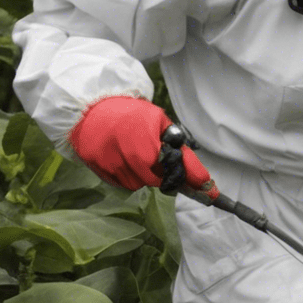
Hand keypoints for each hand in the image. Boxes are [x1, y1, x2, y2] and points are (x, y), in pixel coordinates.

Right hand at [68, 96, 216, 197]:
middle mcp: (129, 154)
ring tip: (137, 156)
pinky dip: (128, 177)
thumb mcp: (158, 120)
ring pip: (139, 184)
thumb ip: (176, 143)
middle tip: (159, 160)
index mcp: (147, 139)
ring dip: (144, 176)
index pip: (174, 165)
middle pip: (157, 179)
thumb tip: (195, 170)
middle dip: (163, 174)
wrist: (93, 111)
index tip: (209, 191)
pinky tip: (124, 160)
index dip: (193, 178)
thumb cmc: (131, 114)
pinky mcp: (100, 171)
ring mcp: (112, 164)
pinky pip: (122, 184)